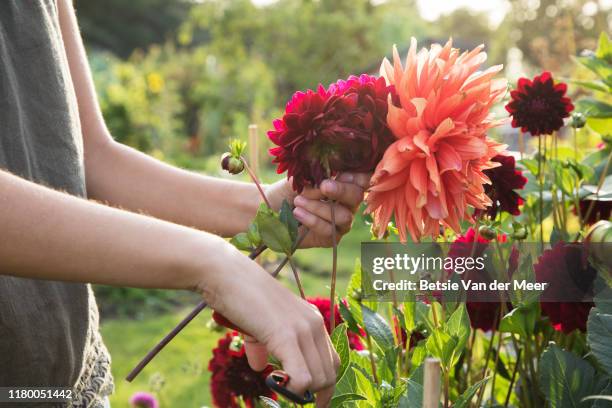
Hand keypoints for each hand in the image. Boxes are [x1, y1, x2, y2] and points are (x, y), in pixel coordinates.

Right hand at [201, 242, 339, 405]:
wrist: (226, 274)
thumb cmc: (238, 297)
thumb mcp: (257, 325)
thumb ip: (262, 346)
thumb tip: (260, 367)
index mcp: (311, 320)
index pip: (331, 362)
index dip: (322, 385)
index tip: (306, 398)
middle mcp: (313, 324)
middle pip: (329, 374)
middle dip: (316, 396)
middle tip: (295, 403)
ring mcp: (302, 329)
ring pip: (319, 379)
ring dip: (303, 395)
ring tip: (281, 393)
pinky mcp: (286, 336)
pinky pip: (302, 377)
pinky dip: (293, 390)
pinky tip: (275, 385)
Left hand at [267, 173, 370, 247]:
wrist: (272, 208)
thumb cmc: (289, 190)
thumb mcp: (301, 179)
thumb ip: (316, 180)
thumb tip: (324, 185)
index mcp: (344, 184)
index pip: (363, 179)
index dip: (357, 177)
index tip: (341, 173)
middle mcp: (347, 204)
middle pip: (357, 197)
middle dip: (341, 191)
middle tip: (324, 186)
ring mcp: (341, 222)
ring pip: (343, 216)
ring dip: (319, 207)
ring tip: (298, 201)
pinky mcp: (331, 238)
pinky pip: (329, 231)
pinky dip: (312, 220)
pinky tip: (298, 213)